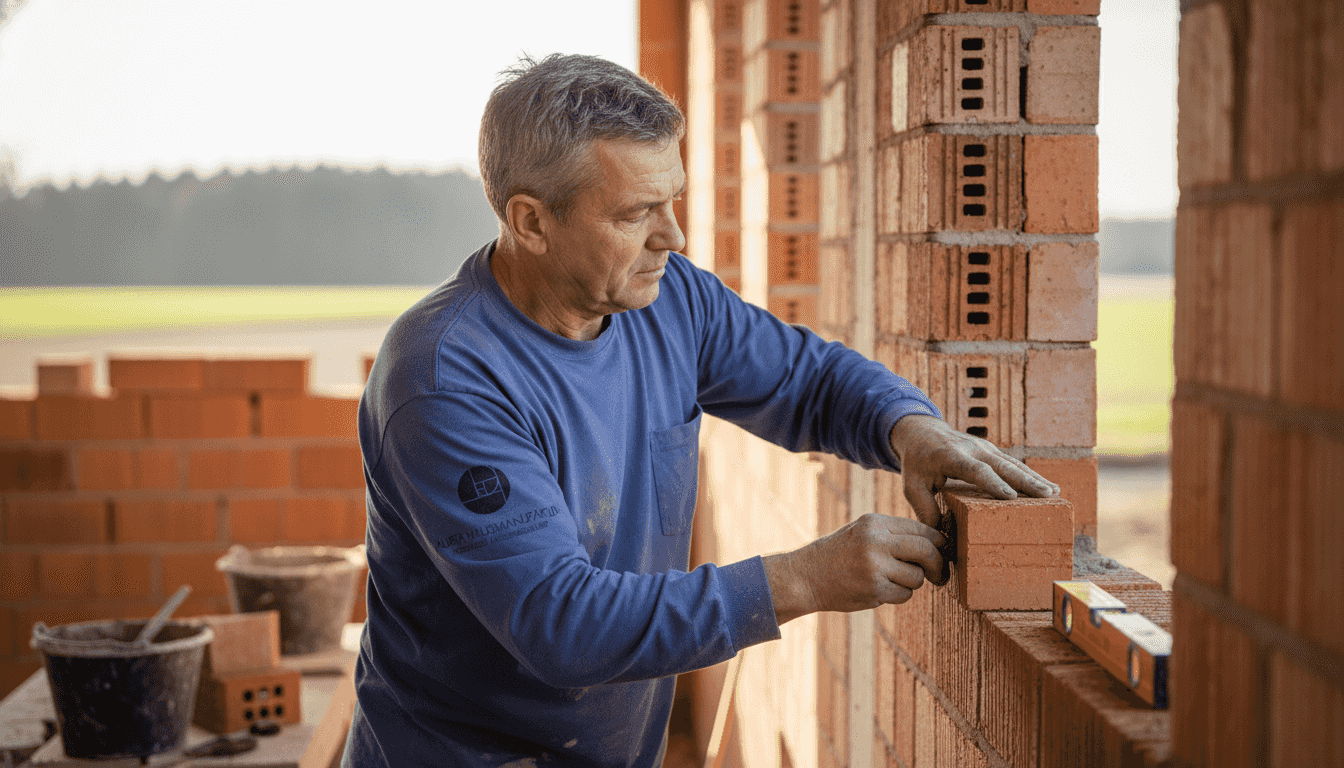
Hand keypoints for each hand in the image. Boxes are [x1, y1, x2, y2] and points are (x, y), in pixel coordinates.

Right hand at [762, 513, 945, 623]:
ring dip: (912, 582)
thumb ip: (895, 534)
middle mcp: (876, 540)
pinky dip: (898, 595)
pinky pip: (904, 594)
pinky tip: (879, 590)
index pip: (922, 529)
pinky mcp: (874, 589)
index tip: (942, 552)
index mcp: (876, 522)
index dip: (939, 542)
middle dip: (938, 565)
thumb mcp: (863, 531)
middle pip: (927, 550)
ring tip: (890, 580)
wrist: (806, 576)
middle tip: (940, 575)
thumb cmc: (839, 553)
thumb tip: (938, 544)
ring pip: (917, 576)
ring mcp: (874, 566)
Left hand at [888, 414, 1059, 532]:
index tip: (1012, 497)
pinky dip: (1030, 474)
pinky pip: (1012, 463)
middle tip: (1048, 495)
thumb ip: (924, 509)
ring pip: (1012, 463)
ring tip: (1055, 493)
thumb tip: (943, 535)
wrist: (921, 432)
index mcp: (951, 456)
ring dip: (1034, 477)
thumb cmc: (916, 462)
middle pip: (1003, 465)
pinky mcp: (991, 451)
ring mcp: (984, 448)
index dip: (994, 483)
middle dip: (1026, 480)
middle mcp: (972, 449)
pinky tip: (1047, 487)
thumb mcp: (911, 485)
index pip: (975, 470)